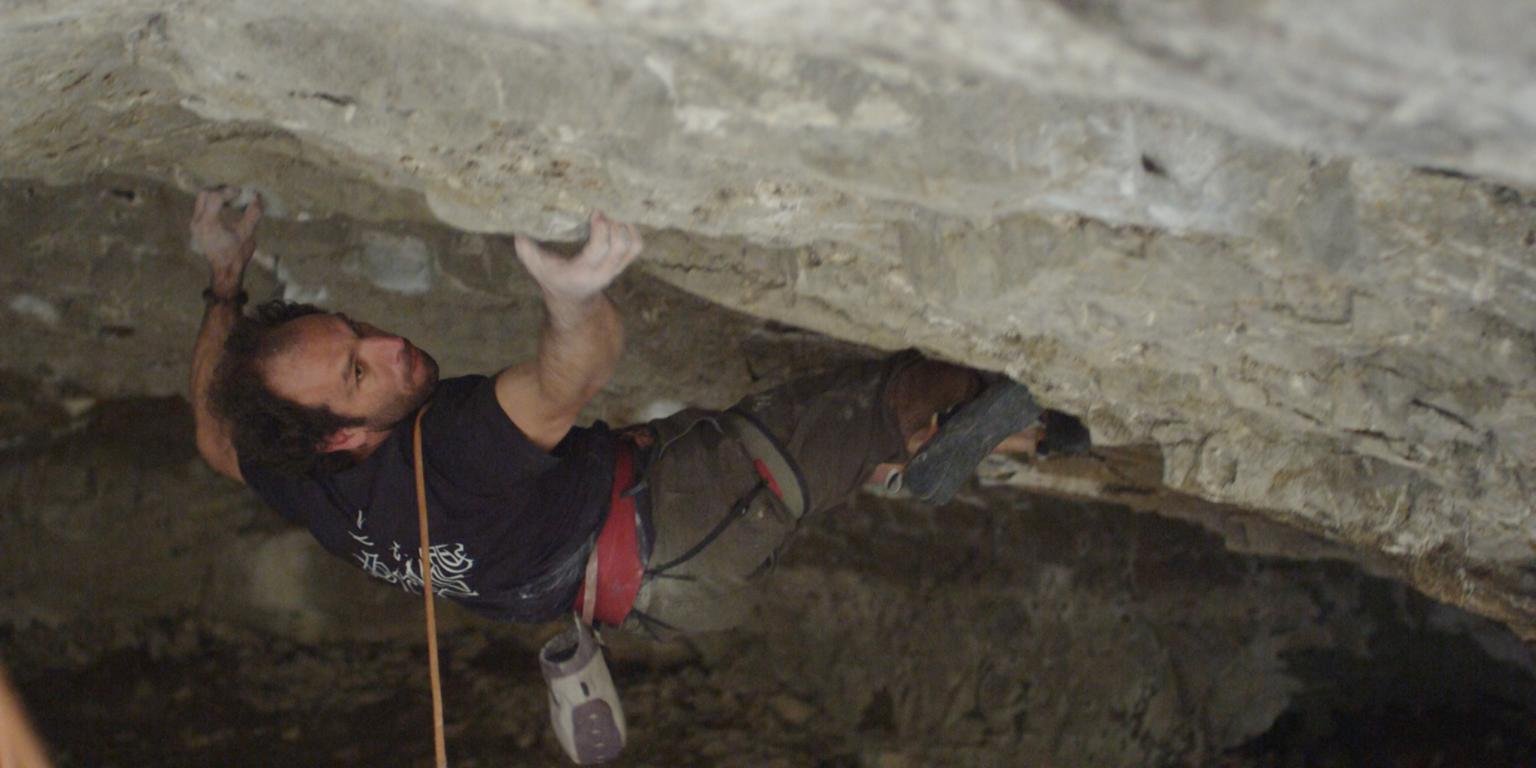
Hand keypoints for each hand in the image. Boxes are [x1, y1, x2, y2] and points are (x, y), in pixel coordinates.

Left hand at [190, 187, 262, 292]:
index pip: (215, 197)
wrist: (225, 270)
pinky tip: (225, 207)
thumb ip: (252, 214)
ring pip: (201, 199)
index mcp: (209, 224)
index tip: (241, 193)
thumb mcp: (248, 233)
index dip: (229, 191)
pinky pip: (202, 206)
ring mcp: (194, 224)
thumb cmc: (237, 254)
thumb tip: (257, 196)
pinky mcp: (196, 225)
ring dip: (216, 195)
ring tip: (231, 199)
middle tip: (235, 194)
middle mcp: (197, 222)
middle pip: (204, 194)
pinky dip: (213, 203)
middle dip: (221, 190)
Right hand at [514, 211, 641, 301]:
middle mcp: (603, 273)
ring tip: (614, 211)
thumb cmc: (553, 278)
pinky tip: (621, 218)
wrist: (572, 299)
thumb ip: (527, 250)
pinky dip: (632, 231)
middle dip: (614, 224)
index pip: (599, 250)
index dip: (601, 229)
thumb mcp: (537, 266)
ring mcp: (615, 270)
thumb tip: (517, 228)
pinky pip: (636, 247)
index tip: (595, 212)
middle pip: (620, 246)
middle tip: (604, 209)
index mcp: (582, 273)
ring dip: (626, 226)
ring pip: (632, 246)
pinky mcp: (622, 264)